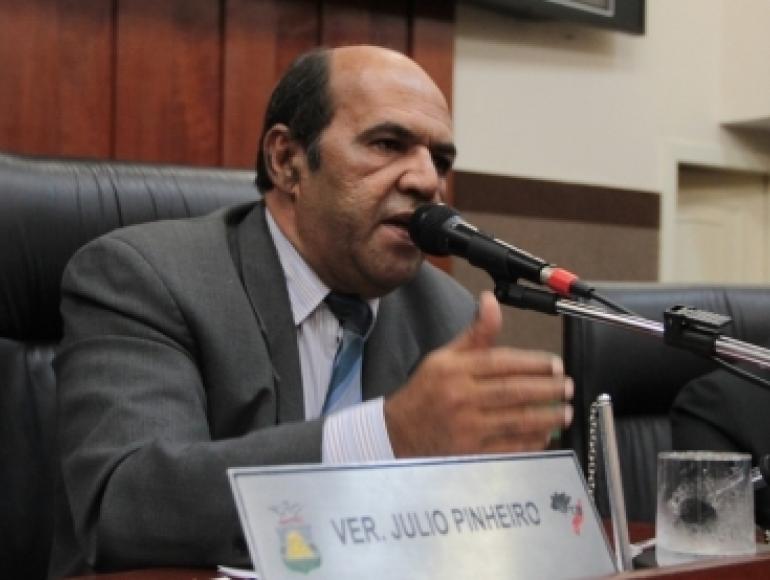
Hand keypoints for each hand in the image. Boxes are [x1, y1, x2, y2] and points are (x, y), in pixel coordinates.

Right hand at [384, 290, 572, 456]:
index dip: (533, 363)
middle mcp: (460, 397)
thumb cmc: (426, 392)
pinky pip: (509, 447)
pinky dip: (531, 441)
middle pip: (513, 391)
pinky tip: (546, 434)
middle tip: (568, 387)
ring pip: (516, 420)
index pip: (501, 363)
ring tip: (566, 410)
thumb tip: (491, 300)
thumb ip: (475, 333)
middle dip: (547, 389)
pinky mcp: (470, 454)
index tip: (555, 365)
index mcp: (454, 370)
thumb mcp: (445, 357)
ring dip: (546, 416)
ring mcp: (466, 428)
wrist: (398, 432)